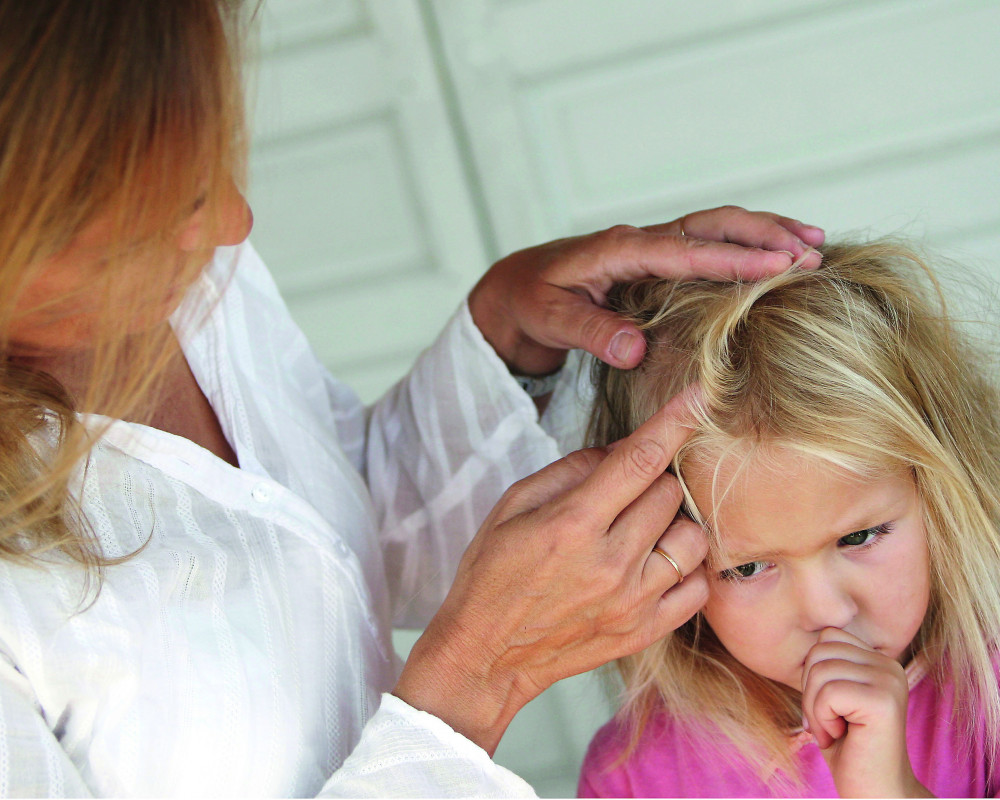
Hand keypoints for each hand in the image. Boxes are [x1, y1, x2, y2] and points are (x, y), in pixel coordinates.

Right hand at [393, 388, 708, 753]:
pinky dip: (685, 568)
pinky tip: (655, 564)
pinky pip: (698, 587)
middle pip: (669, 493)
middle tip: (622, 494)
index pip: (640, 458)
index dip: (676, 420)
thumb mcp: (513, 505)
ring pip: (693, 537)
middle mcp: (610, 562)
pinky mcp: (645, 631)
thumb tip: (620, 449)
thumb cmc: (493, 573)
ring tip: (642, 530)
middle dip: (651, 480)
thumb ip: (571, 470)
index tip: (703, 393)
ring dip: (673, 523)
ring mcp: (632, 601)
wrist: (486, 654)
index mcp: (573, 523)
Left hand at [468, 206, 824, 376]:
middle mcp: (641, 240)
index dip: (733, 259)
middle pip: (711, 225)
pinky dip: (744, 246)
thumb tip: (636, 350)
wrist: (515, 287)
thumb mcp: (550, 320)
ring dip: (763, 232)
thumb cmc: (531, 302)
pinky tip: (774, 257)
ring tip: (814, 243)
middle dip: (764, 233)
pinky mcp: (656, 261)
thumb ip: (591, 333)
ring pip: (715, 229)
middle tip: (813, 250)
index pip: (685, 251)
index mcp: (618, 250)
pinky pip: (707, 245)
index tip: (780, 265)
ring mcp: (651, 247)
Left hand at [801, 628, 931, 796]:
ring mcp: (889, 681)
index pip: (826, 638)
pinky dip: (822, 718)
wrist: (875, 791)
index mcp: (878, 660)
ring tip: (835, 730)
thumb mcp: (832, 696)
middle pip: (820, 650)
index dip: (813, 674)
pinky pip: (828, 693)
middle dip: (810, 690)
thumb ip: (826, 664)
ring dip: (815, 708)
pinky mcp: (883, 701)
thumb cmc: (846, 746)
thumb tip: (805, 632)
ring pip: (820, 670)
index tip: (828, 707)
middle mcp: (889, 666)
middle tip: (828, 723)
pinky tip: (841, 736)